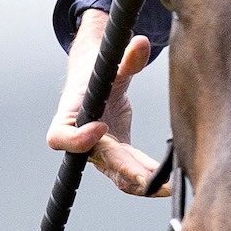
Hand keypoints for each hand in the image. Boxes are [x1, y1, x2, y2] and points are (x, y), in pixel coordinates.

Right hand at [46, 10, 169, 194]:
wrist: (94, 81)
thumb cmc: (96, 72)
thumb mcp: (109, 63)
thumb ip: (126, 58)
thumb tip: (141, 43)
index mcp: (70, 116)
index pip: (61, 137)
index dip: (78, 138)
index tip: (100, 127)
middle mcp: (83, 140)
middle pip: (100, 161)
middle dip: (125, 172)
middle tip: (149, 179)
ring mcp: (102, 151)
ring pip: (119, 175)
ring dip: (143, 183)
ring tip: (167, 187)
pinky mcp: (119, 153)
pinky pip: (134, 170)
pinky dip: (150, 176)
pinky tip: (169, 181)